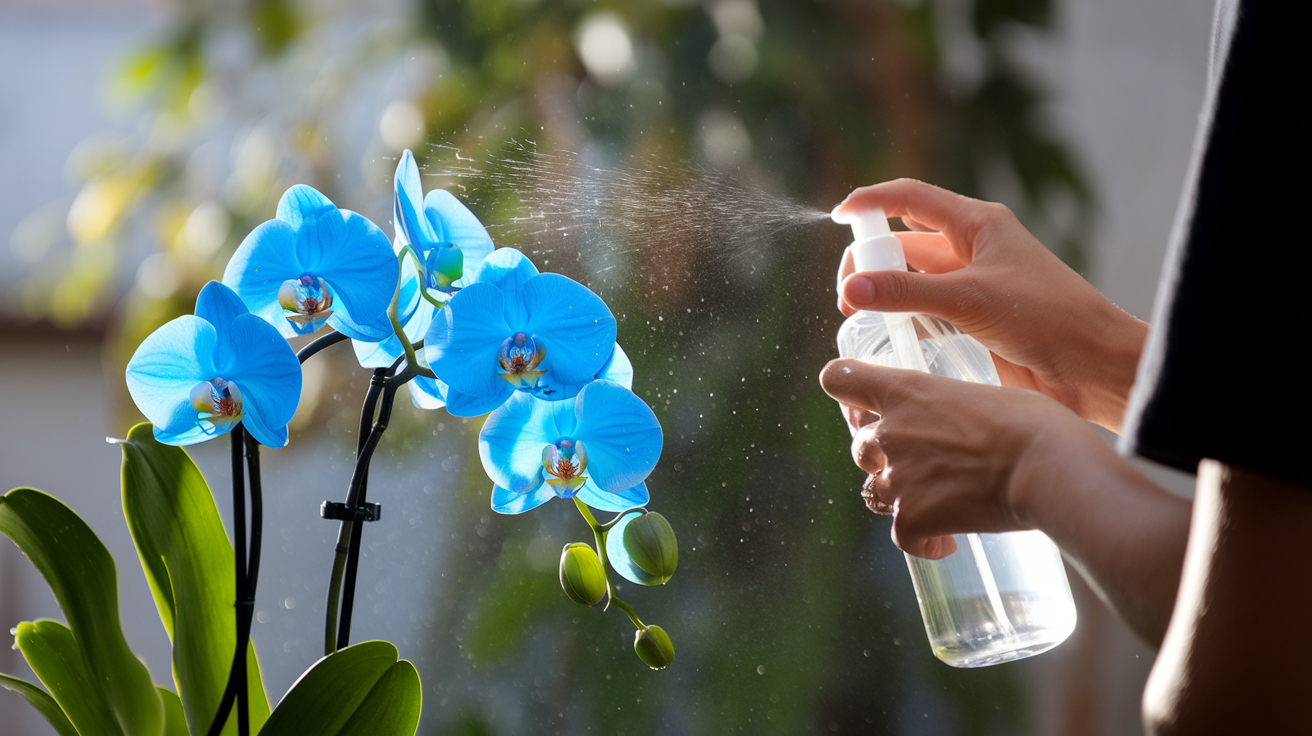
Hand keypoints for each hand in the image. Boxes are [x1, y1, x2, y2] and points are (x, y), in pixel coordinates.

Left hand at [819, 358, 1115, 559]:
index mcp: (905, 391)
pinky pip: (902, 537)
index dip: (846, 392)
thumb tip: (966, 425)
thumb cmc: (1034, 422)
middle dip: (884, 455)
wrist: (1050, 467)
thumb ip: (955, 407)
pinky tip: (948, 543)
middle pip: (860, 445)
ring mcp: (898, 478)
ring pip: (875, 491)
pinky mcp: (913, 518)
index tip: (863, 404)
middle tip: (924, 462)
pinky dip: (923, 543)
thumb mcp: (985, 393)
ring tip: (941, 500)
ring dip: (900, 496)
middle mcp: (891, 433)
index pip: (839, 379)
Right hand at [832, 179, 1146, 430]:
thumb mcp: (970, 300)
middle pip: (902, 243)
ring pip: (911, 280)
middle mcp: (972, 249)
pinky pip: (925, 312)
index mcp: (977, 223)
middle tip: (848, 297)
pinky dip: (902, 320)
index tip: (837, 217)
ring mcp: (972, 285)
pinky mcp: (973, 319)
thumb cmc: (1047, 318)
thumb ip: (907, 294)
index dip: (871, 202)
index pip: (910, 199)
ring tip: (858, 318)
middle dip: (869, 263)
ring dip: (883, 295)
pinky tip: (889, 338)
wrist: (1093, 366)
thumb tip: (851, 289)